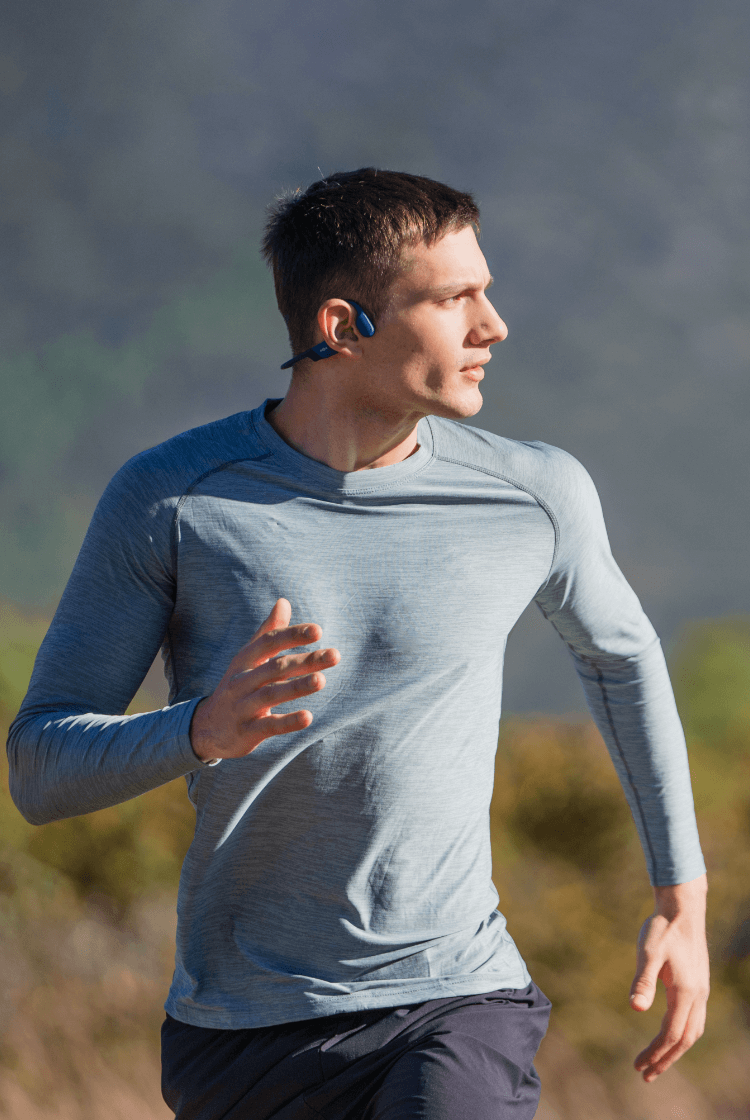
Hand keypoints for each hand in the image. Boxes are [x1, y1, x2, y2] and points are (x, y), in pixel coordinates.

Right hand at [190, 598, 339, 761]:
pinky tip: (308, 717)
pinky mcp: (247, 732)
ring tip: (322, 680)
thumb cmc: (237, 686)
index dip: (292, 635)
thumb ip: (267, 632)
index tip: (318, 631)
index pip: (269, 643)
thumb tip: (283, 602)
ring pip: (271, 694)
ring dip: (297, 687)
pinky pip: (269, 726)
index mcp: (244, 660)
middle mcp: (241, 681)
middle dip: (306, 661)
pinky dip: (288, 721)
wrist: (207, 728)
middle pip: (275, 667)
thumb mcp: (248, 659)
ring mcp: (243, 706)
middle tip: (335, 655)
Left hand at [630, 873, 708, 1081]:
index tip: (638, 1066)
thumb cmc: (662, 929)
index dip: (655, 1053)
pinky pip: (694, 1020)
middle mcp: (698, 996)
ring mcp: (701, 991)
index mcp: (686, 992)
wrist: (682, 909)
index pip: (671, 1034)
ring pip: (693, 1031)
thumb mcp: (648, 952)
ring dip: (675, 1050)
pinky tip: (669, 1034)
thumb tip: (636, 1009)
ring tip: (657, 1061)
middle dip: (665, 1059)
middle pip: (685, 1040)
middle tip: (645, 1074)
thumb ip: (643, 980)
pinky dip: (682, 1034)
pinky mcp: (698, 984)